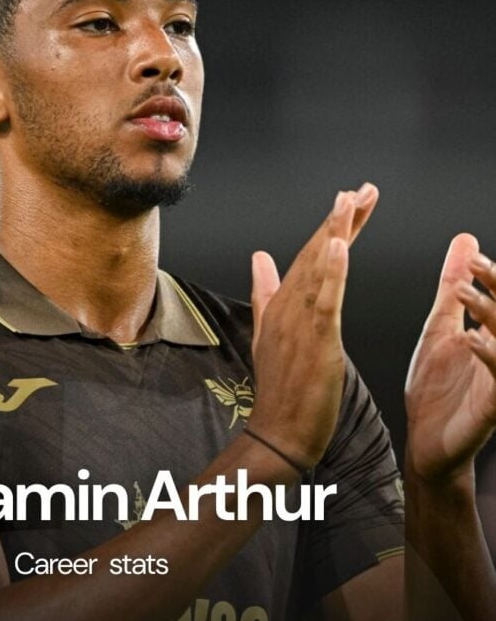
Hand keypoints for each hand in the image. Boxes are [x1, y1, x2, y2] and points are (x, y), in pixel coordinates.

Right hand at [248, 183, 378, 467]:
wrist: (278, 431)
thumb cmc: (280, 388)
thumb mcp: (269, 334)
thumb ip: (265, 294)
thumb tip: (259, 258)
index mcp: (280, 306)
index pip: (308, 257)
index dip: (330, 227)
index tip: (348, 200)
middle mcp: (287, 308)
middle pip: (315, 255)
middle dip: (339, 220)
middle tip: (360, 189)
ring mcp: (300, 324)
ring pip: (320, 269)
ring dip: (336, 232)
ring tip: (351, 200)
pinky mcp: (316, 341)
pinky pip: (326, 300)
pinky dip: (333, 272)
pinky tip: (340, 246)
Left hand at [405, 233, 495, 481]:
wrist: (425, 441)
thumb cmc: (436, 389)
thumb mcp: (441, 329)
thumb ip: (454, 289)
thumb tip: (466, 239)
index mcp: (493, 336)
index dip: (492, 277)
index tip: (471, 258)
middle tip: (475, 266)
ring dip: (491, 314)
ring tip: (465, 294)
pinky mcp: (494, 407)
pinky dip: (488, 355)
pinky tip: (471, 339)